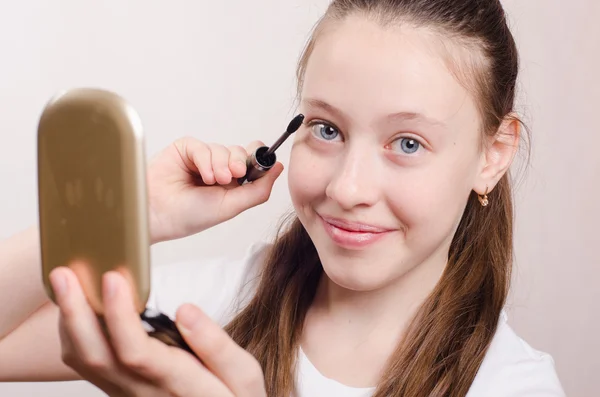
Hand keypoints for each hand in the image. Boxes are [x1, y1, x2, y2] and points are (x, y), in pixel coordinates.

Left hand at [49, 267, 265, 396]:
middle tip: (63, 274)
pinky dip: (75, 334)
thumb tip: (185, 310)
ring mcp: (127, 395)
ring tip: (64, 284)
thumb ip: (216, 346)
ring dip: (69, 322)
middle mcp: (144, 393)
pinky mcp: (120, 391)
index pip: (137, 352)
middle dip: (75, 313)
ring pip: (85, 363)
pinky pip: (89, 366)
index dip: (120, 316)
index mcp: (178, 385)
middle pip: (97, 357)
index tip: (114, 278)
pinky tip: (79, 308)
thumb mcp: (244, 377)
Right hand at [147, 138, 283, 243]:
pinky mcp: (186, 149)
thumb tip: (279, 168)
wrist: (159, 214)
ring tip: (211, 182)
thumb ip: (258, 189)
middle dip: (238, 163)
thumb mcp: (232, 206)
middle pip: (240, 152)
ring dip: (220, 165)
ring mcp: (202, 158)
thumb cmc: (191, 215)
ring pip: (223, 149)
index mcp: (232, 183)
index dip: (258, 159)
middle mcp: (219, 169)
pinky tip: (201, 175)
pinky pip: (203, 146)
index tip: (261, 162)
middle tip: (231, 177)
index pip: (253, 162)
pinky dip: (205, 160)